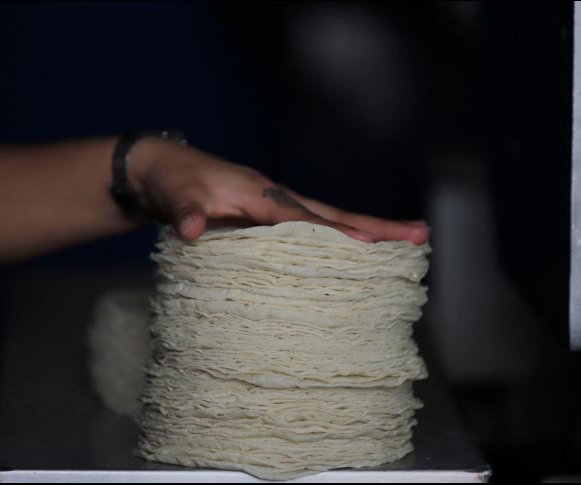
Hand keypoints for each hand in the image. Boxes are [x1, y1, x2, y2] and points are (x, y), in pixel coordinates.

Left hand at [129, 137, 429, 243]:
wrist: (161, 171)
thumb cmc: (172, 180)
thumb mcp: (175, 195)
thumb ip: (185, 211)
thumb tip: (189, 230)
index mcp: (260, 193)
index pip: (303, 218)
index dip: (333, 233)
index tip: (366, 245)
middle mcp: (276, 199)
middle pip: (333, 214)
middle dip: (375, 227)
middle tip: (420, 235)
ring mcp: (275, 210)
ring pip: (329, 222)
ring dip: (367, 233)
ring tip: (408, 244)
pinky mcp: (268, 223)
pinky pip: (312, 234)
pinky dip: (340, 243)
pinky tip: (357, 259)